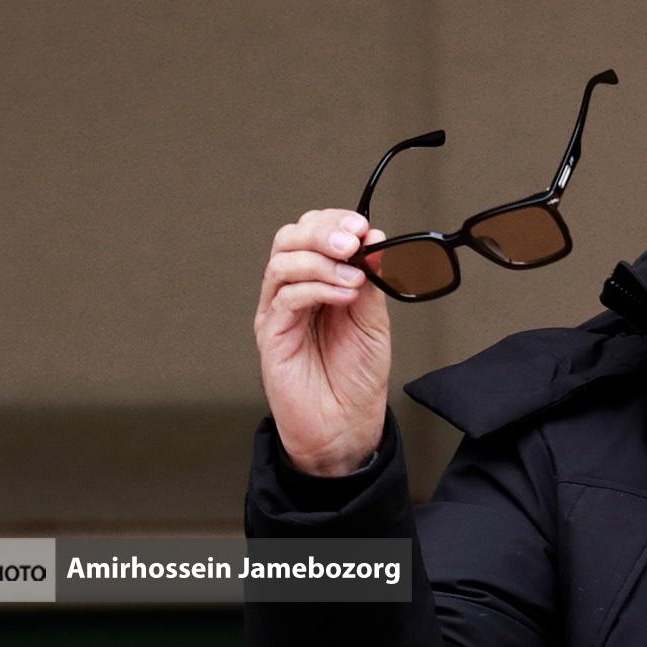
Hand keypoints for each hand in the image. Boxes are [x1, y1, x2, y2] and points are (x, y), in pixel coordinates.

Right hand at [253, 208, 391, 474]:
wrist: (346, 424)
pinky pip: (284, 297)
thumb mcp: (375, 319)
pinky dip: (316, 288)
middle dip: (323, 232)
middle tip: (352, 242)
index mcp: (320, 280)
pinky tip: (343, 295)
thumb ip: (372, 279)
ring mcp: (279, 311)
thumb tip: (374, 240)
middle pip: (290, 238)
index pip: (314, 232)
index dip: (335, 222)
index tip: (364, 227)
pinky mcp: (271, 335)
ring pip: (282, 262)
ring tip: (353, 277)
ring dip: (322, 260)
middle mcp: (295, 290)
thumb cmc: (358, 376)